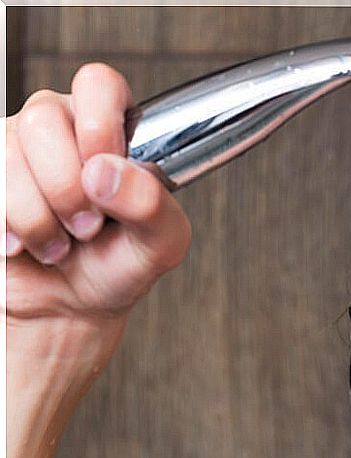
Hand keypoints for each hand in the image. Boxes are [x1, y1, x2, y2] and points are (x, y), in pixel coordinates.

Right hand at [5, 63, 190, 364]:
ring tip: (60, 244)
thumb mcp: (161, 245)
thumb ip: (154, 206)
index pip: (98, 84)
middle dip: (67, 187)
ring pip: (8, 154)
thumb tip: (107, 171)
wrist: (67, 307)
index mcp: (111, 129)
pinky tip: (22, 245)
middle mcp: (60, 126)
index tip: (104, 173)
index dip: (99, 126)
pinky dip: (7, 228)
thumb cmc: (118, 264)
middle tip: (87, 227)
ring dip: (38, 218)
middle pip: (43, 118)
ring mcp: (13, 146)